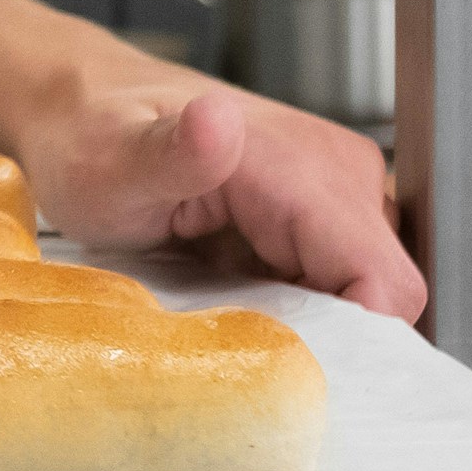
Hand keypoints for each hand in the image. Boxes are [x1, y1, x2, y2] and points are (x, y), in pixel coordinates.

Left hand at [25, 80, 427, 318]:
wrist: (84, 111)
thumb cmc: (91, 141)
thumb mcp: (110, 163)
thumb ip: (170, 152)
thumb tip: (217, 120)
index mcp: (301, 163)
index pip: (387, 282)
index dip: (352, 339)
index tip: (286, 359)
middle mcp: (338, 169)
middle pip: (387, 294)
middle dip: (331, 333)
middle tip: (241, 333)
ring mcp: (339, 188)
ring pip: (371, 290)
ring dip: (317, 317)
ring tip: (234, 303)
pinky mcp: (328, 208)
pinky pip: (347, 278)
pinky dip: (305, 301)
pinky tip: (243, 288)